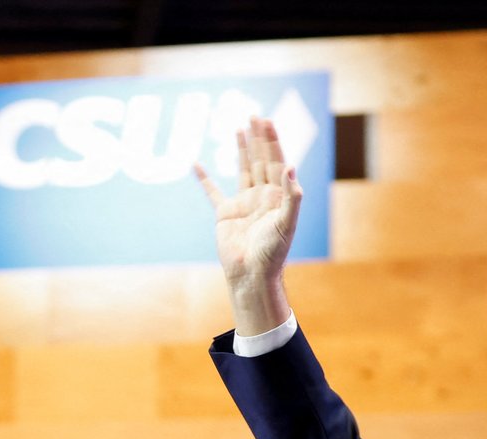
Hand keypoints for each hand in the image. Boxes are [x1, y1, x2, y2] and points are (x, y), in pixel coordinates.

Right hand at [195, 116, 300, 335]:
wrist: (251, 275)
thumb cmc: (272, 253)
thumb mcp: (286, 223)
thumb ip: (291, 196)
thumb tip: (290, 167)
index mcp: (277, 196)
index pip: (275, 161)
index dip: (271, 141)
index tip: (266, 121)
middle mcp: (261, 196)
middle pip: (260, 160)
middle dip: (258, 138)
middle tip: (254, 115)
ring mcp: (243, 203)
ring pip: (242, 169)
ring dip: (241, 149)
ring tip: (239, 129)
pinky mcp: (225, 214)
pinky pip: (212, 192)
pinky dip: (204, 179)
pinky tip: (196, 165)